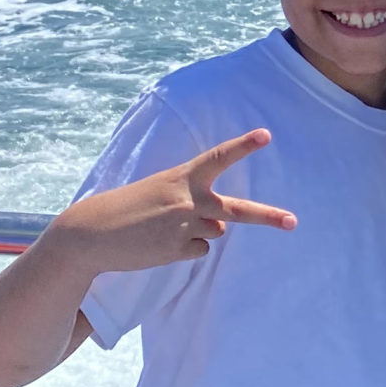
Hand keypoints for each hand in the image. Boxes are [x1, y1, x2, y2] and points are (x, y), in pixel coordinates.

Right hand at [52, 129, 296, 275]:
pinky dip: (183, 250)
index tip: (266, 135)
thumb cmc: (127, 208)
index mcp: (180, 177)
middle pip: (237, 211)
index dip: (243, 146)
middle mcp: (187, 200)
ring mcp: (184, 226)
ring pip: (214, 232)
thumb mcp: (160, 193)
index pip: (217, 157)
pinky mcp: (177, 249)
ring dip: (196, 232)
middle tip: (293, 221)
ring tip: (161, 229)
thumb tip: (220, 229)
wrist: (92, 233)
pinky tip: (158, 245)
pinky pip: (198, 250)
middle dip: (267, 216)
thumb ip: (192, 203)